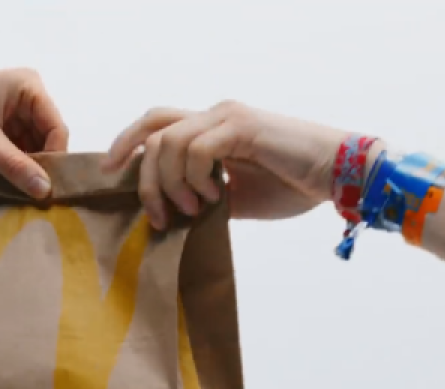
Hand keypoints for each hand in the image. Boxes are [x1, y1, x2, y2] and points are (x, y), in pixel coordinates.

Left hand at [0, 68, 68, 198]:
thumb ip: (15, 165)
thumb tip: (45, 190)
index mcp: (29, 87)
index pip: (56, 128)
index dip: (54, 158)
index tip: (46, 188)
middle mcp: (27, 94)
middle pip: (47, 138)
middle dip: (40, 165)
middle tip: (36, 196)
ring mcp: (15, 109)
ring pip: (33, 146)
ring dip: (26, 167)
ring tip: (21, 192)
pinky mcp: (2, 122)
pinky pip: (18, 147)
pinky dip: (14, 164)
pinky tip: (9, 181)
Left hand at [102, 101, 348, 228]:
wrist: (336, 175)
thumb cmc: (294, 186)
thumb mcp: (237, 199)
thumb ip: (205, 198)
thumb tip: (173, 217)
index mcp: (211, 128)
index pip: (156, 124)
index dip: (126, 143)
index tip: (108, 173)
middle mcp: (214, 115)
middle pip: (153, 128)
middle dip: (138, 169)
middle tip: (153, 211)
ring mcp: (227, 118)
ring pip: (169, 143)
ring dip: (171, 183)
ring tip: (193, 209)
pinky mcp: (241, 127)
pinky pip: (197, 149)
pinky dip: (196, 178)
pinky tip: (215, 197)